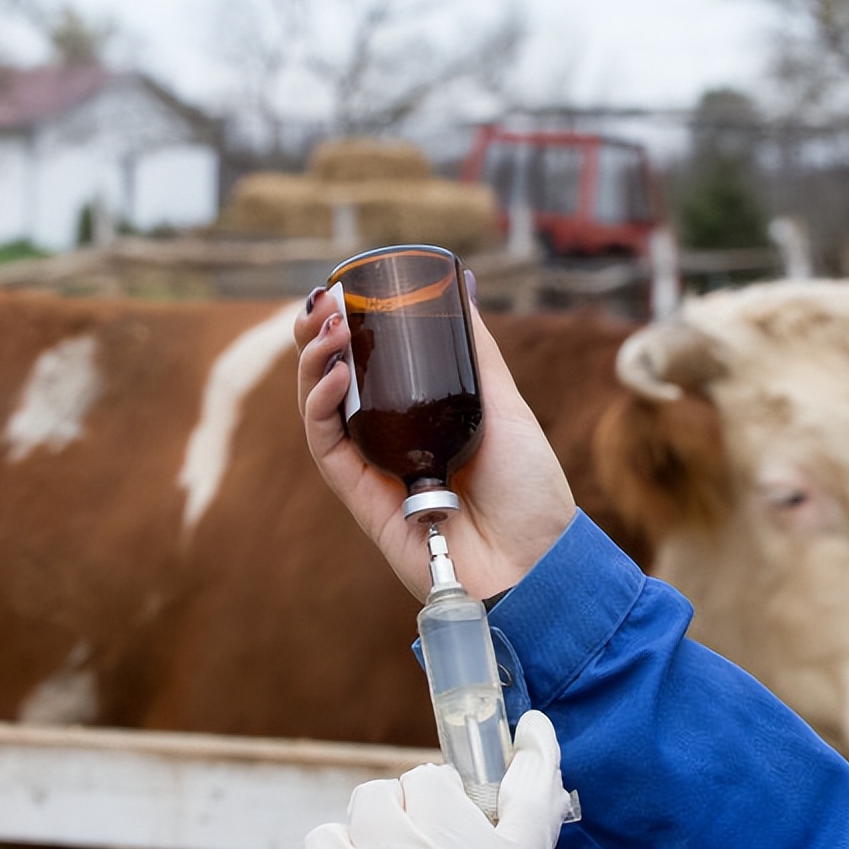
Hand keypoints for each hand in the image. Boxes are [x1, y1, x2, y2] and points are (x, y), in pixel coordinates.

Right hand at [296, 283, 575, 601]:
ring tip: (322, 326)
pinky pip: (327, 447)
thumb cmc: (529, 490)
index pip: (368, 369)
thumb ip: (476, 354)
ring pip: (320, 412)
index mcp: (419, 420)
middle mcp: (390, 443)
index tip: (341, 293)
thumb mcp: (505, 405)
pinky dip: (322, 407)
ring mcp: (373, 471)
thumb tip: (459, 288)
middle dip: (316, 341)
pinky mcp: (361, 499)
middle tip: (320, 303)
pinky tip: (337, 374)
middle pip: (333, 386)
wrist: (536, 561)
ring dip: (313, 365)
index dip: (345, 331)